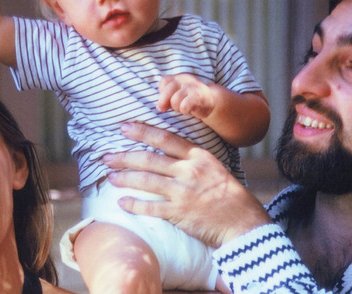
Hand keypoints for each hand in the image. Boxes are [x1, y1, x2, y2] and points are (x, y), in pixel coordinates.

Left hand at [103, 123, 270, 246]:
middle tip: (107, 156)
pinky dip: (134, 205)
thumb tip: (169, 153)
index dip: (143, 132)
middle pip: (149, 159)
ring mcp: (183, 192)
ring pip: (146, 181)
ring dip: (125, 178)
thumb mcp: (216, 168)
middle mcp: (189, 171)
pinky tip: (122, 202)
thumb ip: (193, 160)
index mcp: (199, 156)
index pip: (165, 139)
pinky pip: (150, 207)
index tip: (124, 127)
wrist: (244, 224)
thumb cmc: (231, 196)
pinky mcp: (179, 213)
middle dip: (125, 156)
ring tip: (110, 176)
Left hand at [157, 74, 214, 118]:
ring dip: (177, 107)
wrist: (211, 99)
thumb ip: (166, 99)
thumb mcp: (176, 95)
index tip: (167, 100)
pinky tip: (189, 110)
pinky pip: (184, 106)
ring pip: (175, 100)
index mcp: (178, 77)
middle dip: (165, 102)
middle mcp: (185, 79)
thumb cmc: (190, 98)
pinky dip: (184, 110)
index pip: (165, 81)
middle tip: (171, 107)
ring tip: (183, 107)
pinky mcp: (198, 97)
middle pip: (167, 90)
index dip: (163, 93)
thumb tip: (159, 107)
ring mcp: (192, 87)